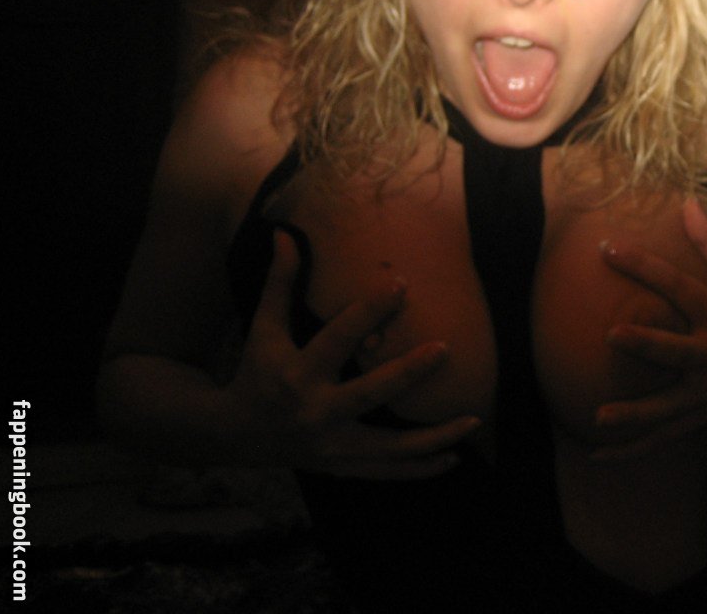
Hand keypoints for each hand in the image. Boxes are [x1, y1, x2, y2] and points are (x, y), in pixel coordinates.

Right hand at [225, 229, 480, 478]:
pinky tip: (454, 459)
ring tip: (473, 420)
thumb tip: (285, 233)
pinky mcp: (340, 467)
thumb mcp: (263, 327)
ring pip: (389, 447)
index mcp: (296, 373)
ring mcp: (331, 447)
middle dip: (407, 372)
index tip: (400, 283)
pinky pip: (387, 473)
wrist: (233, 434)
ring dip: (433, 437)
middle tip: (445, 348)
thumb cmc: (257, 370)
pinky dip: (420, 469)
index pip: (338, 337)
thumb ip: (279, 282)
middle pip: (369, 393)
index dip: (368, 309)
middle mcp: (315, 412)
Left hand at [593, 198, 706, 456]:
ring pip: (666, 406)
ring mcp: (704, 392)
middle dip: (646, 345)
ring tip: (599, 417)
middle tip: (612, 334)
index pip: (677, 286)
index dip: (644, 265)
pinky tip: (597, 455)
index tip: (607, 247)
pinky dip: (631, 449)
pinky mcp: (697, 416)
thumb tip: (687, 202)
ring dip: (634, 414)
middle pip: (675, 350)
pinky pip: (661, 437)